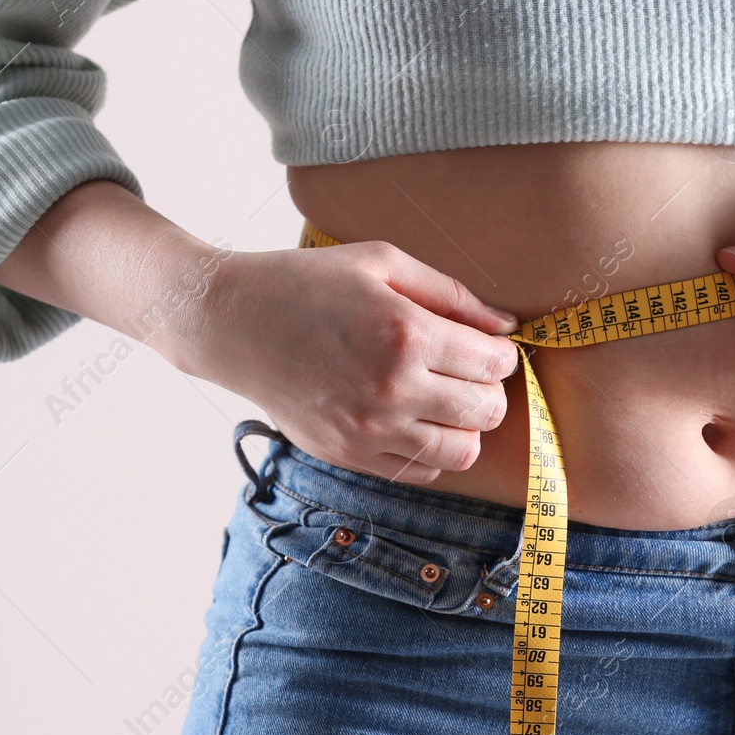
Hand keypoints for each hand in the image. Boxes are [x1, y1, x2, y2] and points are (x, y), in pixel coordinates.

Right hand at [173, 240, 521, 483]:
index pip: (494, 364)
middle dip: (490, 389)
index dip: (502, 354)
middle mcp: (392, 389)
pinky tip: (414, 417)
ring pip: (461, 452)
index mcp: (405, 334)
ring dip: (466, 426)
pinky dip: (431, 449)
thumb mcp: (381, 263)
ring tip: (446, 398)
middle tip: (470, 371)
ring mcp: (369, 430)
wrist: (229, 323)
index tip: (488, 345)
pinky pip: (420, 471)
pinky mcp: (349, 455)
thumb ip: (450, 293)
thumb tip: (505, 325)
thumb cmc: (304, 282)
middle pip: (486, 411)